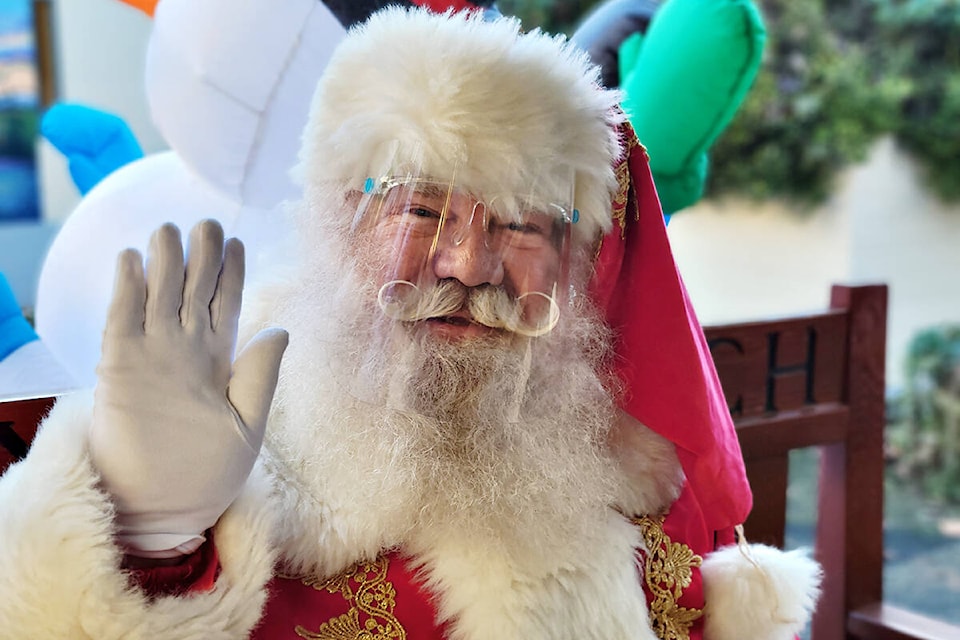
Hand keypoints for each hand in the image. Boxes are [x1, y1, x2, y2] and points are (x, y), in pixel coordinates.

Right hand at [89, 220, 287, 556]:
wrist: (167, 508)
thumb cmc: (210, 471)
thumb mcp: (248, 422)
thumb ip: (261, 375)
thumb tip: (280, 328)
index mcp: (219, 360)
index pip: (226, 304)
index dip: (231, 273)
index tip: (237, 243)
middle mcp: (185, 351)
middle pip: (192, 291)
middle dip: (200, 257)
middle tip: (207, 223)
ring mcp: (151, 357)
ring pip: (157, 297)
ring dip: (163, 263)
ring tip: (170, 229)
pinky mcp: (119, 370)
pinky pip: (122, 322)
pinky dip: (126, 291)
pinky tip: (132, 261)